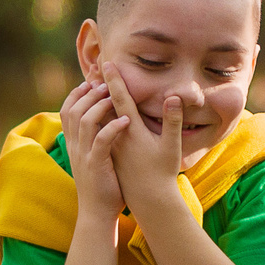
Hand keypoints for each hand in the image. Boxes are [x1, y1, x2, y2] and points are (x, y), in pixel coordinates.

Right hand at [60, 78, 130, 218]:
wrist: (98, 213)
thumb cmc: (102, 184)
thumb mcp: (93, 157)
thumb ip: (95, 139)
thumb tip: (104, 121)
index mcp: (73, 144)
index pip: (67, 111)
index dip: (76, 94)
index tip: (89, 82)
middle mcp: (75, 147)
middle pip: (73, 111)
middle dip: (87, 94)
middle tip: (103, 85)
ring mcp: (83, 156)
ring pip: (85, 122)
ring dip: (99, 106)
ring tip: (114, 97)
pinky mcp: (95, 165)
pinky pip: (101, 141)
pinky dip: (113, 128)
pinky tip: (126, 120)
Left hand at [99, 72, 185, 205]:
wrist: (149, 201)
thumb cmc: (163, 173)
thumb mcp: (171, 146)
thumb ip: (173, 120)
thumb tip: (174, 96)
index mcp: (132, 133)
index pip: (120, 101)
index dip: (114, 82)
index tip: (107, 64)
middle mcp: (117, 138)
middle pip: (103, 107)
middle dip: (98, 88)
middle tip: (94, 68)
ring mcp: (110, 147)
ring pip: (97, 120)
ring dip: (94, 102)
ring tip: (91, 86)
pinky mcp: (108, 155)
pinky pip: (97, 132)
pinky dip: (95, 118)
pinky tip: (93, 111)